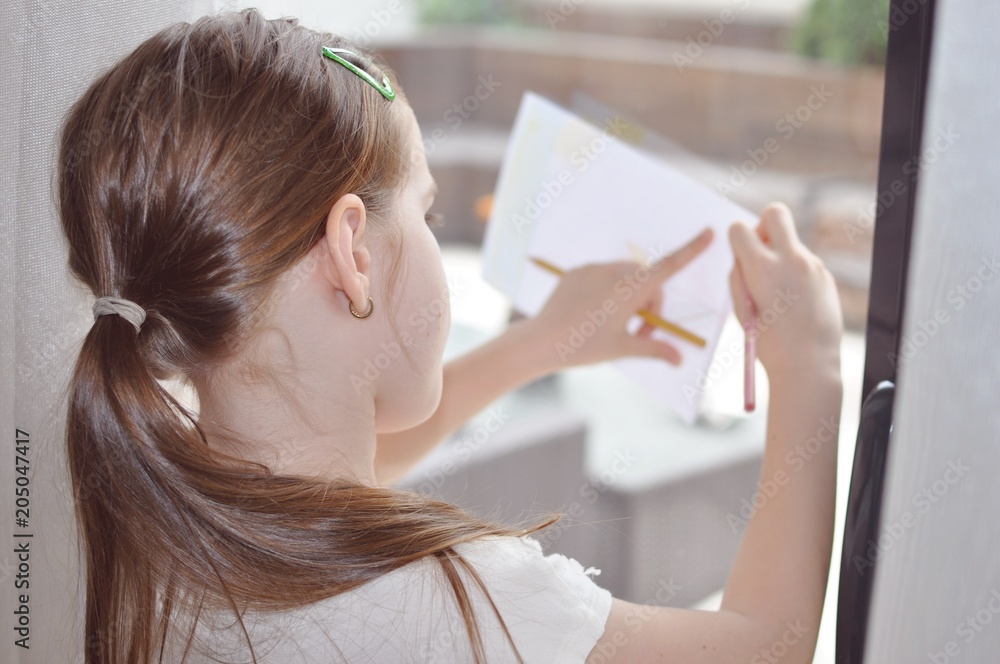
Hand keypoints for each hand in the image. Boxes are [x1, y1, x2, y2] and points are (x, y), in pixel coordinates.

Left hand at [529, 228, 714, 370]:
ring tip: (614, 325)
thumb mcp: (623, 349)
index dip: (692, 249)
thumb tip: (679, 359)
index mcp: (630, 289)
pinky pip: (601, 276)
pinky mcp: (576, 271)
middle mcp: (613, 272)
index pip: (669, 266)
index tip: (710, 232)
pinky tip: (590, 313)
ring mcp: (593, 269)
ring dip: (629, 297)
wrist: (540, 341)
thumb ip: (654, 349)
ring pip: (624, 278)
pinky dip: (606, 291)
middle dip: (649, 303)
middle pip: (647, 281)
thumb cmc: (583, 347)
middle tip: (639, 332)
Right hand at [729, 202, 842, 379]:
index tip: (740, 254)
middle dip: (764, 224)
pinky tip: (795, 301)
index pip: (740, 228)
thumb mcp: (740, 308)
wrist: (808, 363)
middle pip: (775, 212)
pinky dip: (796, 273)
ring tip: (779, 293)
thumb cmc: (768, 342)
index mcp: (761, 268)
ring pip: (791, 242)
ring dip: (782, 256)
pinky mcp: (825, 275)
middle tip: (762, 248)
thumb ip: (739, 274)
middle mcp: (789, 260)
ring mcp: (812, 265)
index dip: (736, 239)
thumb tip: (742, 253)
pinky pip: (805, 262)